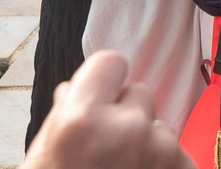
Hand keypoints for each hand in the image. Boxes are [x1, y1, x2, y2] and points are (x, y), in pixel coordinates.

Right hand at [20, 51, 193, 168]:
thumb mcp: (42, 159)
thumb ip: (64, 118)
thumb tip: (75, 88)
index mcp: (82, 119)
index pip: (111, 62)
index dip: (103, 81)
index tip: (98, 99)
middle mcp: (127, 128)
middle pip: (140, 92)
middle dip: (126, 115)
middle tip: (105, 152)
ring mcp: (162, 150)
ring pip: (161, 126)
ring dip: (147, 144)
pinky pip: (178, 153)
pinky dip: (164, 168)